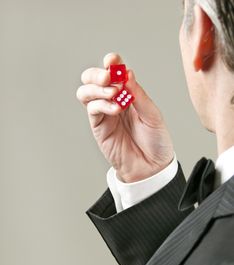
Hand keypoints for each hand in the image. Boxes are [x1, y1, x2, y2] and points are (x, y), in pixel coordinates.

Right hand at [77, 53, 174, 182]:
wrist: (152, 167)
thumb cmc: (155, 141)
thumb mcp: (153, 114)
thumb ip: (139, 95)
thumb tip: (128, 74)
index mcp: (128, 94)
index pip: (114, 73)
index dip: (111, 63)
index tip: (113, 60)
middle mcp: (113, 101)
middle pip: (93, 79)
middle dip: (97, 74)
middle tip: (109, 76)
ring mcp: (104, 114)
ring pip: (86, 92)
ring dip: (97, 88)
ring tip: (114, 93)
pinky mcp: (98, 127)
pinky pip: (92, 110)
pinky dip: (102, 104)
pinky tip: (116, 109)